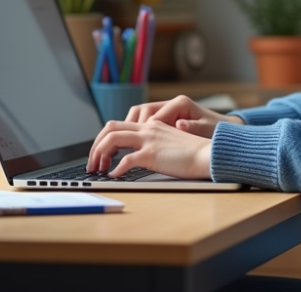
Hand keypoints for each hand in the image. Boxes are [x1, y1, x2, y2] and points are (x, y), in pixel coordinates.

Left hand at [86, 119, 211, 179]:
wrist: (208, 155)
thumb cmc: (194, 154)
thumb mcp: (170, 143)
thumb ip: (154, 144)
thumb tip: (137, 156)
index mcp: (152, 125)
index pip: (119, 125)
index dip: (104, 139)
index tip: (100, 154)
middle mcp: (148, 129)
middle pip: (110, 128)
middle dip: (95, 145)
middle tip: (92, 162)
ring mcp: (149, 140)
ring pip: (112, 139)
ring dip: (99, 154)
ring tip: (98, 169)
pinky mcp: (152, 154)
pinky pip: (125, 160)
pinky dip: (116, 169)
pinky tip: (114, 176)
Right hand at [125, 94, 244, 138]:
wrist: (223, 132)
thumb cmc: (216, 130)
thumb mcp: (207, 129)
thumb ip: (193, 127)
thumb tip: (180, 125)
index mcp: (180, 103)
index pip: (152, 114)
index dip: (143, 129)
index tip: (136, 143)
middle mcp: (171, 104)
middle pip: (140, 111)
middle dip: (128, 126)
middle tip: (118, 143)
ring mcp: (167, 112)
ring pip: (139, 116)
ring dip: (129, 129)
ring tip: (121, 145)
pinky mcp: (165, 120)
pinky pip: (144, 123)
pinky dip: (136, 132)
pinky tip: (131, 145)